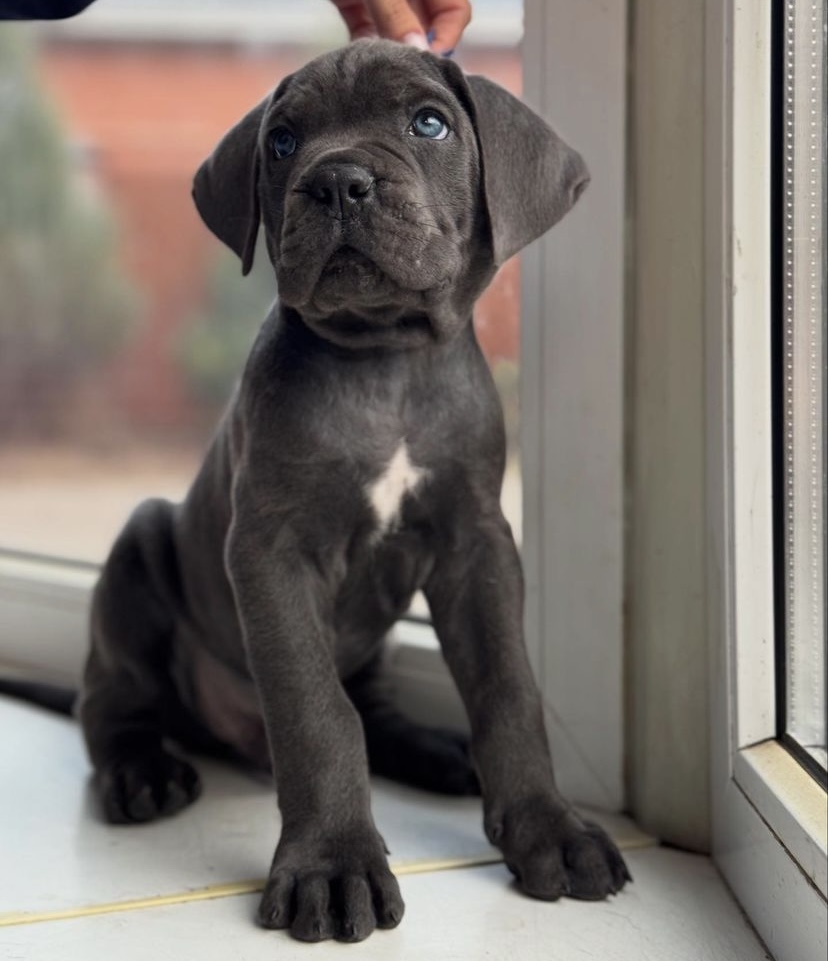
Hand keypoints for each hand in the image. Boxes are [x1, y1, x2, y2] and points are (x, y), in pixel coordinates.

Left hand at [329, 0, 470, 54]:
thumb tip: (419, 51)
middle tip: (404, 69)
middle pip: (427, 23)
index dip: (447, 36)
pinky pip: (366, 28)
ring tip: (383, 65)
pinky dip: (365, 44)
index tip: (428, 61)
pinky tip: (361, 57)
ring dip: (391, 49)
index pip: (455, 10)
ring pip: (396, 29)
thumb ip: (396, 14)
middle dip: (418, 46)